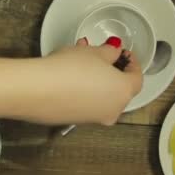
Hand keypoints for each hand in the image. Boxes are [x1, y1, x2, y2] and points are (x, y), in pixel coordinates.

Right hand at [22, 37, 142, 125]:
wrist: (37, 90)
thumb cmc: (70, 69)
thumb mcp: (93, 52)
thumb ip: (109, 52)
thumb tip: (114, 53)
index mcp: (123, 92)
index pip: (137, 78)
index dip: (132, 63)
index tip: (124, 52)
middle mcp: (113, 110)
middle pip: (120, 89)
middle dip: (113, 71)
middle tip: (103, 55)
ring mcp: (94, 119)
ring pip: (103, 97)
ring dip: (98, 80)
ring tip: (82, 61)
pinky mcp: (76, 122)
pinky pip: (87, 104)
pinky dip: (85, 91)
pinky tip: (71, 77)